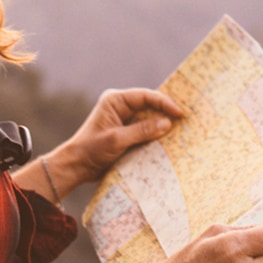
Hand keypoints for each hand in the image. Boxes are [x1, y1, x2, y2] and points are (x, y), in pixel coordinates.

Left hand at [50, 88, 186, 193]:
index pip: (145, 96)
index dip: (164, 103)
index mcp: (115, 101)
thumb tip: (166, 123)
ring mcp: (124, 119)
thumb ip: (142, 130)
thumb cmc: (91, 149)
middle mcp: (120, 107)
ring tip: (182, 129)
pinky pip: (146, 130)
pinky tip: (169, 139)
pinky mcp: (127, 132)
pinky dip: (156, 134)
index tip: (179, 113)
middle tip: (186, 119)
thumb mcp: (117, 140)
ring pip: (149, 117)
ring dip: (162, 124)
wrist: (77, 166)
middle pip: (149, 105)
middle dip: (166, 112)